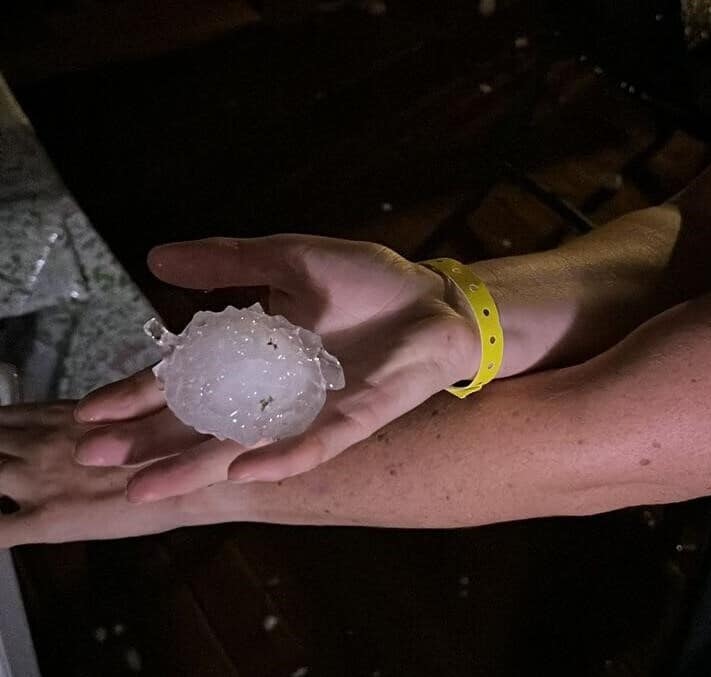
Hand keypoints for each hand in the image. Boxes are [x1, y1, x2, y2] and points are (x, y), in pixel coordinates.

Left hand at [0, 402, 227, 545]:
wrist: (201, 479)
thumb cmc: (180, 444)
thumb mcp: (140, 411)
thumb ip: (100, 414)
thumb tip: (85, 416)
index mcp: (61, 417)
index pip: (4, 418)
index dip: (1, 429)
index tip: (6, 440)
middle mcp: (41, 443)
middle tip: (7, 465)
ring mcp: (39, 482)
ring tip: (7, 487)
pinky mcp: (47, 521)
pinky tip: (4, 527)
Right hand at [74, 235, 480, 500]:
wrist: (436, 301)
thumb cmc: (369, 282)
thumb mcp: (291, 261)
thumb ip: (229, 262)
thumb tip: (155, 258)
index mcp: (255, 355)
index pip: (184, 380)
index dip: (137, 394)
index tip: (89, 411)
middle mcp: (274, 392)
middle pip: (202, 423)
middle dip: (149, 441)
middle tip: (93, 457)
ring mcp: (312, 411)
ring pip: (246, 447)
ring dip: (197, 467)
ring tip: (146, 488)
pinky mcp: (354, 419)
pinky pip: (314, 445)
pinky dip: (281, 457)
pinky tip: (243, 471)